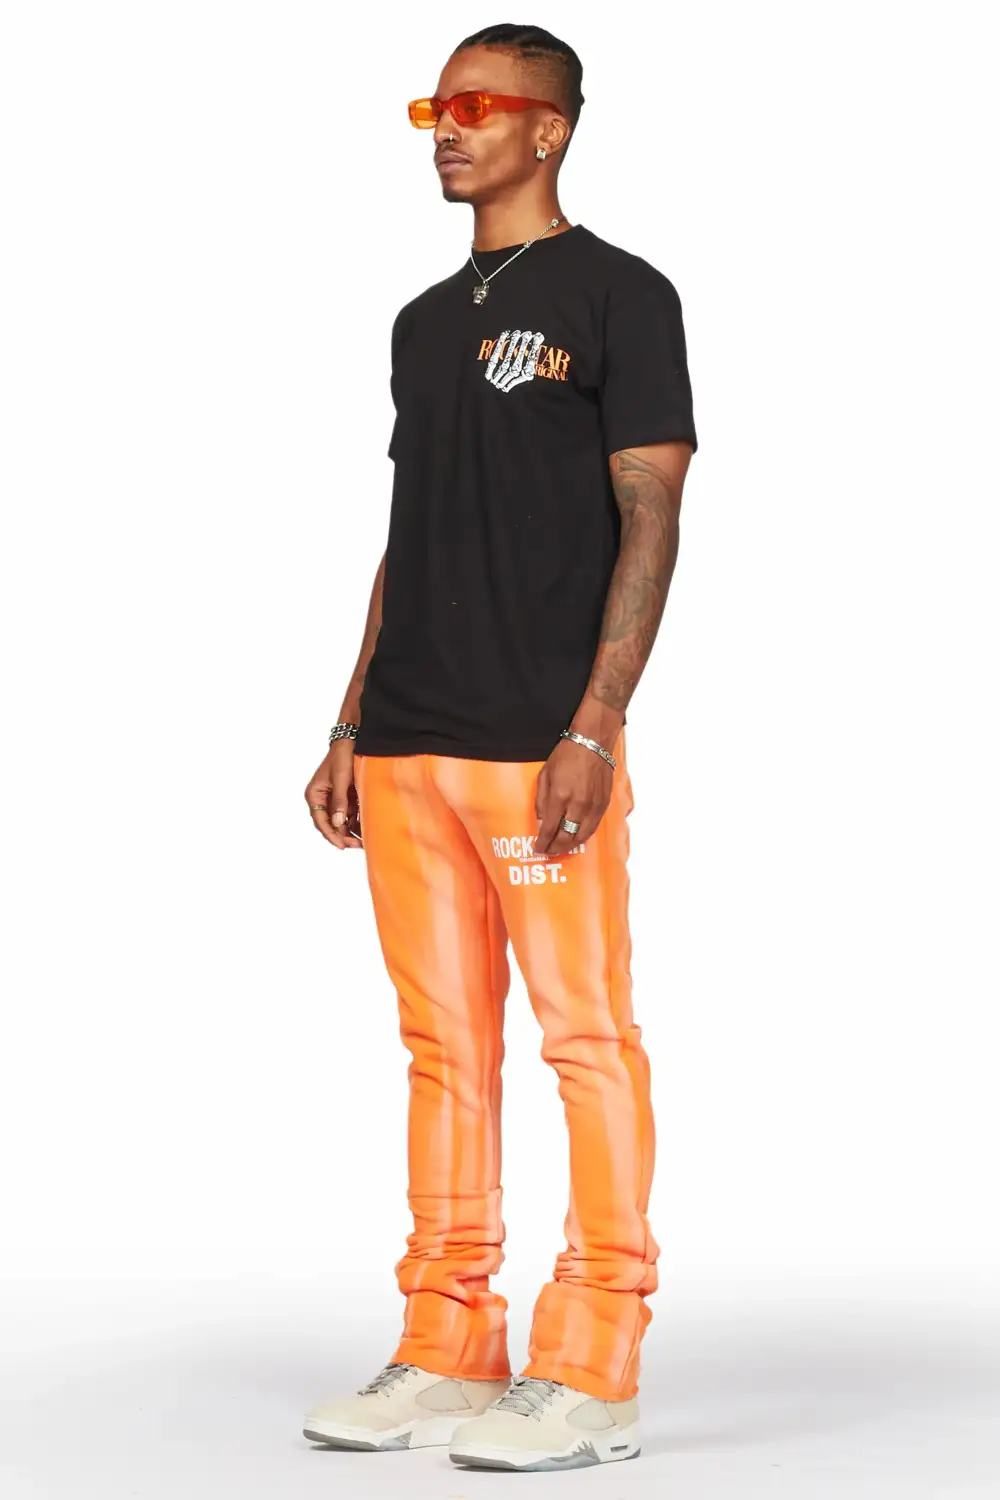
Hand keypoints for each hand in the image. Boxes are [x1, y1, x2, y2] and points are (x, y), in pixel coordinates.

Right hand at [304, 739, 362, 848]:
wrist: (351, 741)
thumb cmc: (342, 757)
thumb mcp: (341, 779)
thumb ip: (339, 801)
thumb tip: (337, 823)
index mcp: (314, 795)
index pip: (320, 820)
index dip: (331, 835)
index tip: (341, 845)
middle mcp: (321, 799)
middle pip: (329, 824)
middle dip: (342, 836)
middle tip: (356, 845)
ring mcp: (332, 799)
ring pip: (339, 822)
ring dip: (350, 831)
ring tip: (362, 841)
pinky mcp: (343, 798)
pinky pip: (348, 815)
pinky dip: (355, 822)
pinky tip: (364, 829)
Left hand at [534, 737, 613, 857]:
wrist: (592, 743)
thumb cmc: (566, 756)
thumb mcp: (545, 776)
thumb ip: (542, 802)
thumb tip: (542, 823)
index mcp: (560, 797)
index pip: (549, 829)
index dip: (542, 843)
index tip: (537, 850)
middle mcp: (578, 805)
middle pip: (566, 837)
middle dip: (555, 848)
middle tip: (547, 852)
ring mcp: (593, 806)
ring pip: (581, 836)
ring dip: (569, 846)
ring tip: (560, 849)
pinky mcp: (603, 805)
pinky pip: (593, 828)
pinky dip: (582, 837)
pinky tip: (575, 838)